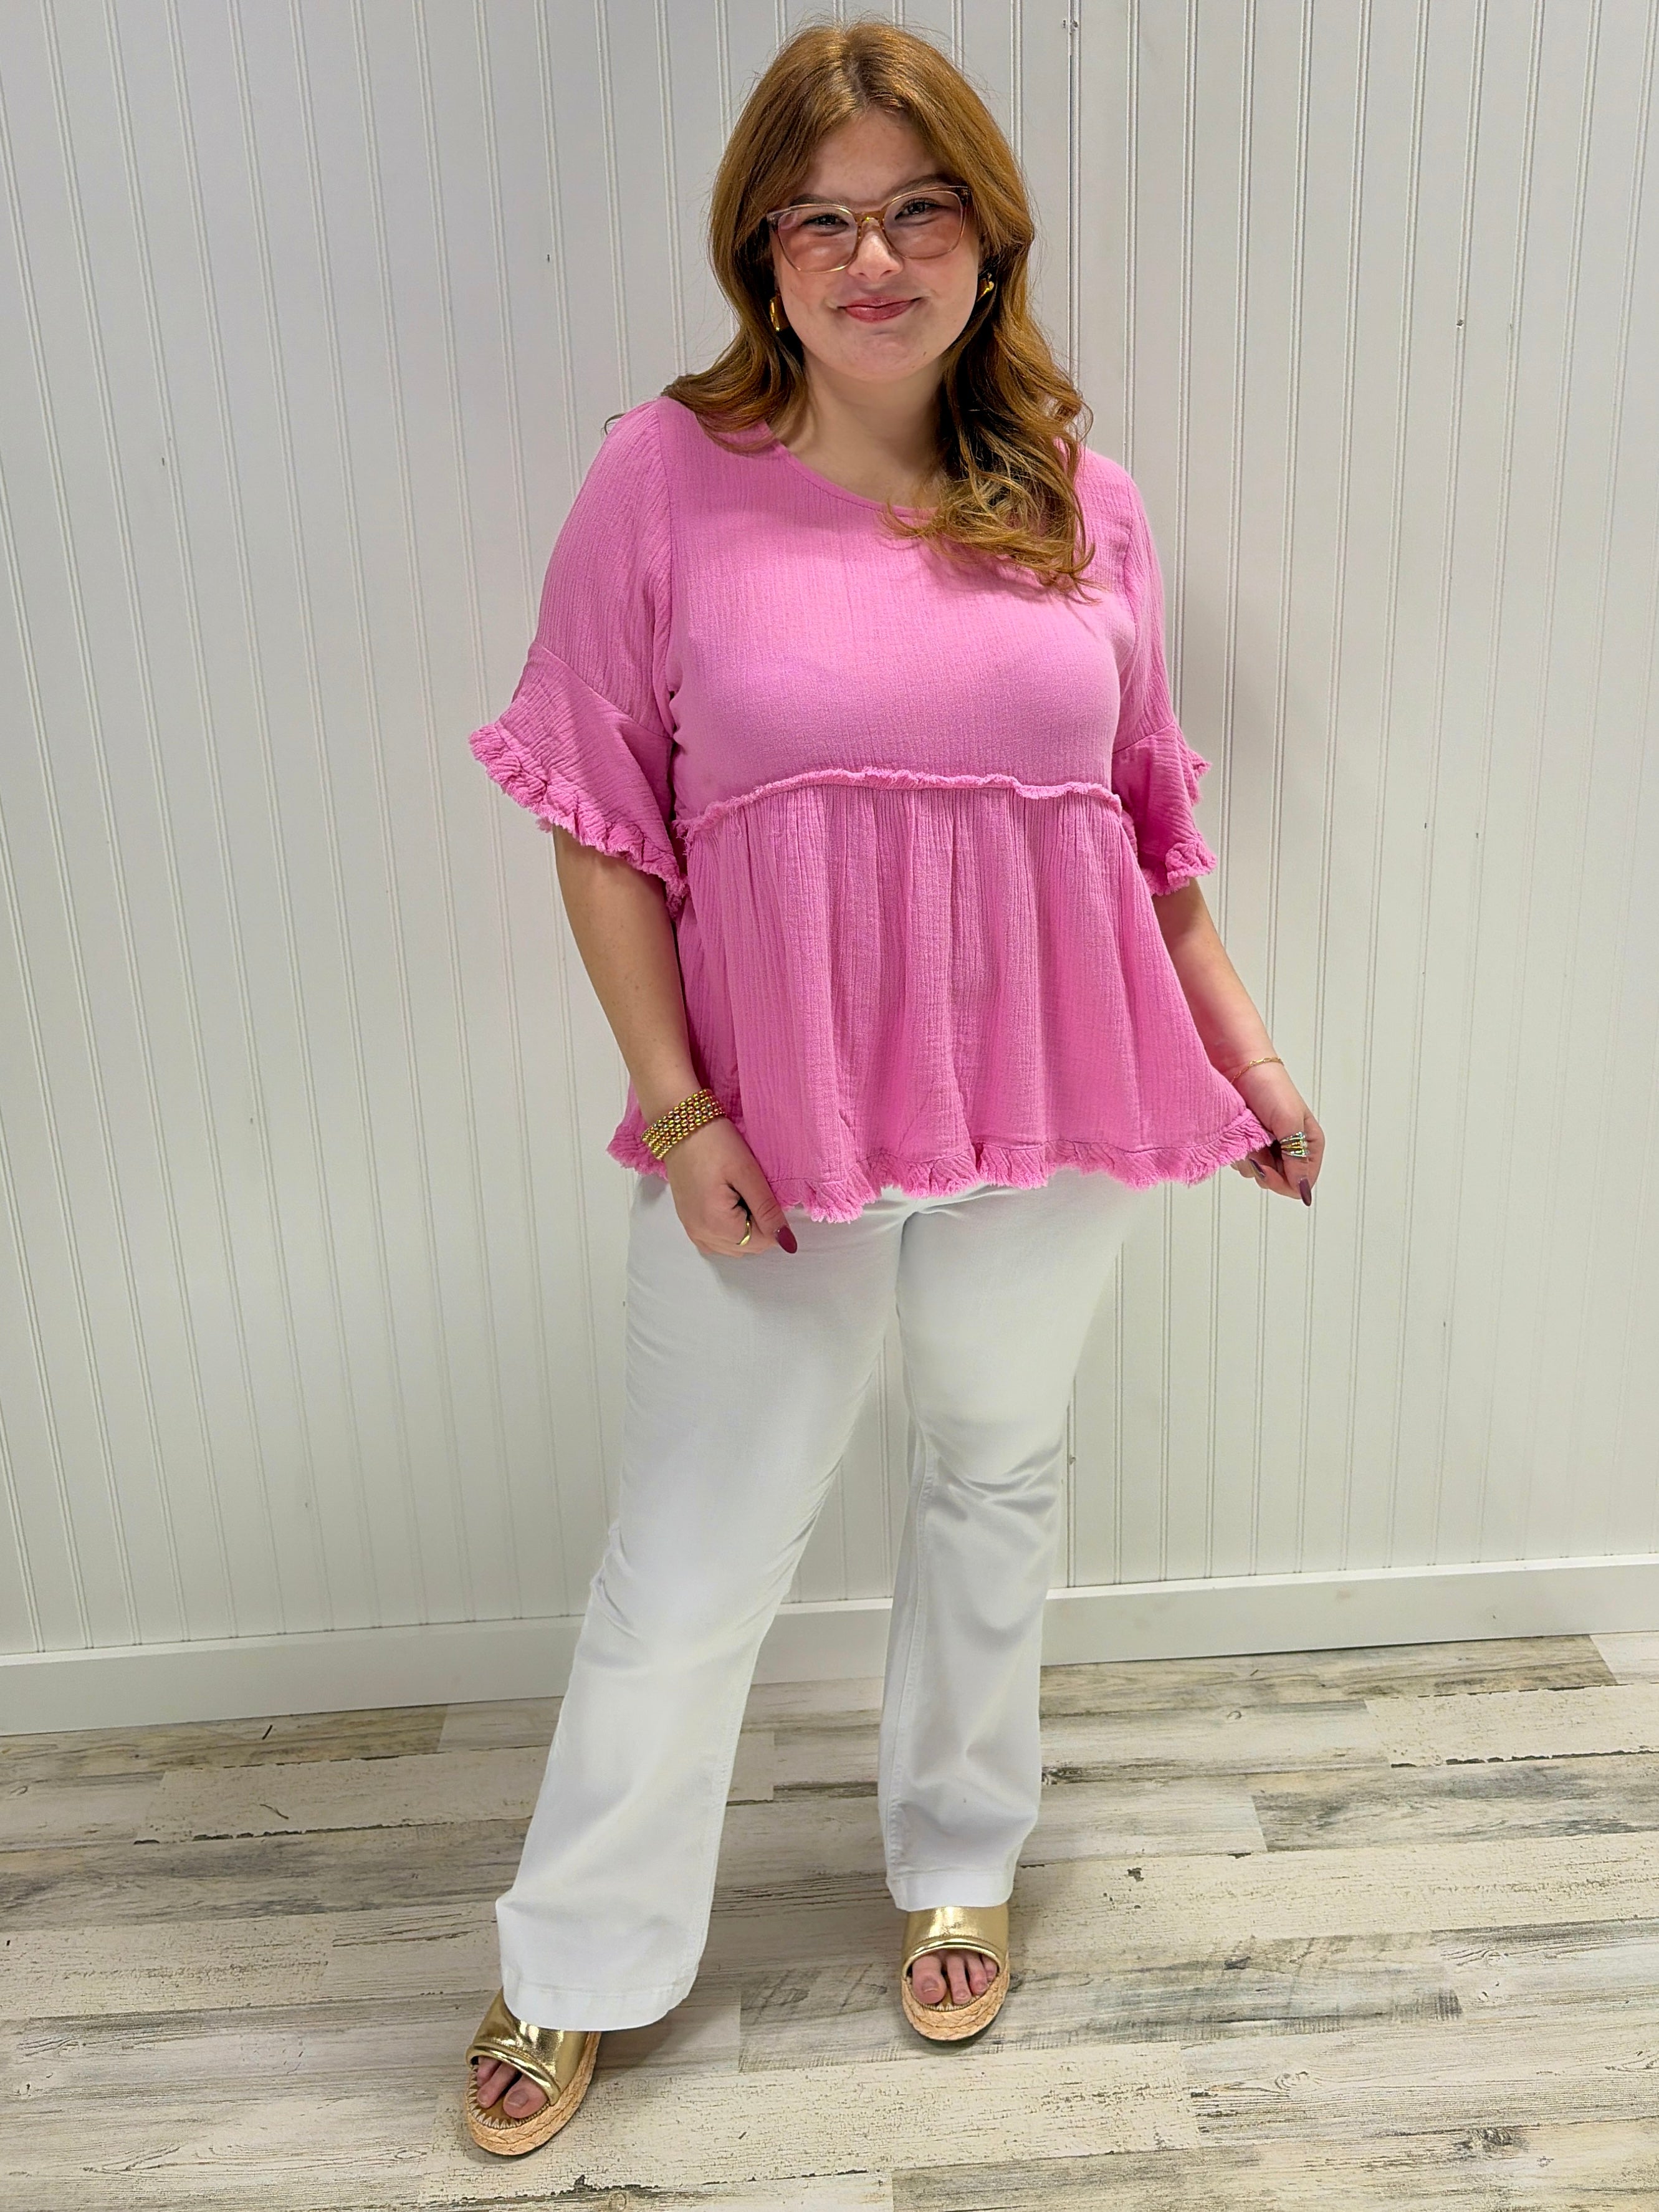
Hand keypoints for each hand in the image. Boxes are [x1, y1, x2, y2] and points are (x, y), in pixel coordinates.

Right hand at [661, 1113, 797, 1254]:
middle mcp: (702, 1235)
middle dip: (758, 1224)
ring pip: (734, 1246)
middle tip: (750, 1190)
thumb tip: (787, 1243)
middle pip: (748, 1247)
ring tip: (739, 1194)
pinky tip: (730, 1205)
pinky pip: (717, 1241)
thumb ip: (768, 1211)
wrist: (681, 1126)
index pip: (762, 1242)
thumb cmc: (714, 1143)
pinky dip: (729, 1230)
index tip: (762, 1191)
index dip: (771, 1219)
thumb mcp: (747, 1173)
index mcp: (717, 1224)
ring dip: (745, 1227)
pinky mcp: (689, 1222)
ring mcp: (693, 1230)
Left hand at [1227, 1060, 1323, 1204]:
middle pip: (1279, 1182)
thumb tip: (1302, 1189)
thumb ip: (1298, 1157)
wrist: (1240, 1067)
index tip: (1266, 1169)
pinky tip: (1239, 1133)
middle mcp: (1291, 1149)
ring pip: (1258, 1174)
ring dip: (1249, 1158)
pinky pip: (1243, 1163)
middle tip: (1256, 1144)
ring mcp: (1269, 1148)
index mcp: (1309, 1145)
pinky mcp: (1249, 1144)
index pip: (1302, 1182)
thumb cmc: (1271, 1088)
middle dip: (1264, 1168)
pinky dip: (1238, 1152)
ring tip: (1248, 1132)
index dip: (1283, 1182)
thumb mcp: (1290, 1122)